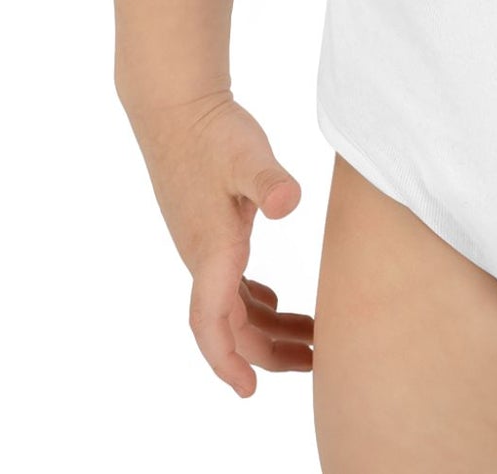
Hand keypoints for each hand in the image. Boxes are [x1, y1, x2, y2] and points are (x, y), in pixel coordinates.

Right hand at [124, 88, 315, 394]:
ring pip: (233, 306)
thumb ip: (269, 181)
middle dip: (270, 353)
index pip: (212, 324)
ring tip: (312, 338)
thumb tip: (289, 202)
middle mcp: (203, 258)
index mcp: (212, 251)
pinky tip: (276, 297)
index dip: (228, 361)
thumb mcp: (247, 155)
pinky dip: (254, 300)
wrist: (178, 106)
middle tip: (318, 362)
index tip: (250, 390)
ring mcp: (204, 246)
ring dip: (268, 327)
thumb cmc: (213, 132)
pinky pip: (230, 283)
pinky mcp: (211, 230)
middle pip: (232, 326)